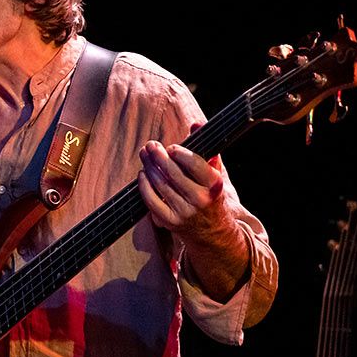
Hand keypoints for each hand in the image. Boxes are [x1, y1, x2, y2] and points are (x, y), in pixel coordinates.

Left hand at [138, 134, 249, 301]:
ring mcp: (184, 212)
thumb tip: (196, 123)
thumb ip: (205, 148)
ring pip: (161, 185)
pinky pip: (152, 201)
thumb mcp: (214, 173)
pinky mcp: (171, 222)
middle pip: (173, 173)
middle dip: (158, 156)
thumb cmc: (210, 195)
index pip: (194, 164)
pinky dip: (144, 186)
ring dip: (149, 167)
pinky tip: (142, 174)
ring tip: (145, 155)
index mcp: (214, 185)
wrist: (212, 232)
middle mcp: (200, 200)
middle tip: (150, 145)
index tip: (171, 147)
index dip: (179, 153)